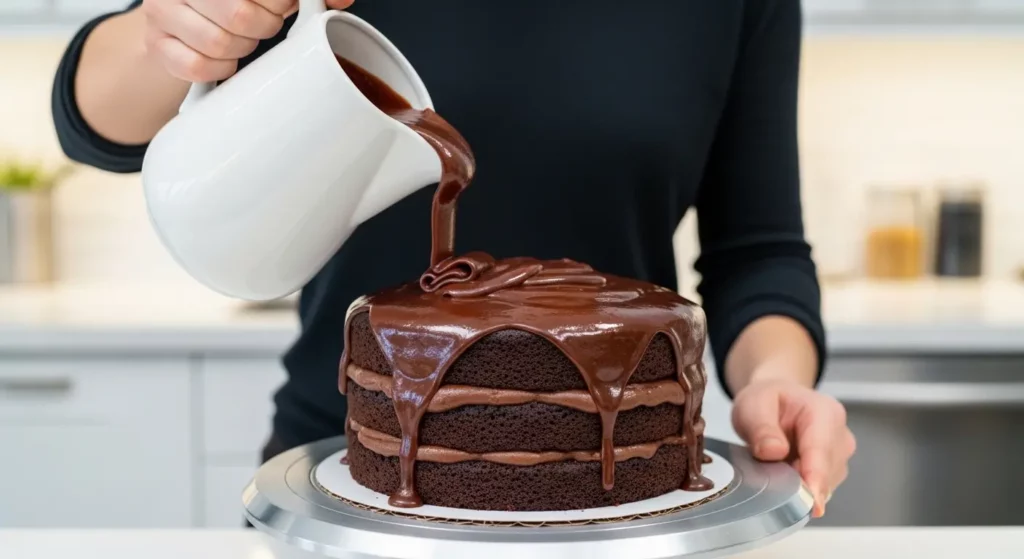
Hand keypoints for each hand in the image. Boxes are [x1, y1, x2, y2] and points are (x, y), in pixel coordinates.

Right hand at [141, 0, 354, 81]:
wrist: (183, 21)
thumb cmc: (236, 2)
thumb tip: (343, 1)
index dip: (279, 3)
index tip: (283, 6)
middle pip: (240, 14)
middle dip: (265, 26)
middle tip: (265, 24)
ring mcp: (162, 10)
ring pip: (219, 42)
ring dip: (243, 48)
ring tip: (244, 39)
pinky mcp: (156, 44)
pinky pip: (197, 66)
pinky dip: (220, 68)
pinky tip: (225, 58)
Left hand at [731, 379, 855, 517]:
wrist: (776, 400)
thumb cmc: (768, 400)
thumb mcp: (753, 406)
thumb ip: (761, 428)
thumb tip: (773, 452)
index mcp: (825, 412)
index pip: (821, 452)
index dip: (815, 479)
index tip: (811, 503)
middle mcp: (840, 435)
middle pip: (824, 473)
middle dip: (797, 483)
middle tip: (766, 473)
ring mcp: (839, 455)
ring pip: (823, 485)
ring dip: (798, 486)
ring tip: (774, 466)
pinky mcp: (833, 471)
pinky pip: (818, 489)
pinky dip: (800, 488)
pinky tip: (784, 474)